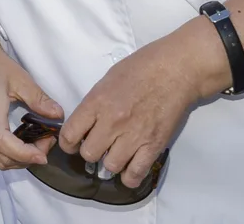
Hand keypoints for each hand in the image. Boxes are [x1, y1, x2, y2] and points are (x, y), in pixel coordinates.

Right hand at [0, 39, 62, 170]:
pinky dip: (8, 155)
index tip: (43, 155)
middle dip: (26, 159)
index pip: (2, 142)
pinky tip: (21, 143)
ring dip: (17, 160)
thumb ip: (38, 98)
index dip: (23, 154)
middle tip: (46, 144)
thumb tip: (58, 115)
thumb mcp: (19, 77)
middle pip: (0, 157)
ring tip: (36, 145)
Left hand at [57, 36, 201, 189]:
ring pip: (110, 167)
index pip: (70, 134)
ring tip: (117, 153)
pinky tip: (130, 167)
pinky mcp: (153, 145)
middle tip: (99, 146)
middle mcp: (113, 121)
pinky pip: (135, 174)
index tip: (74, 143)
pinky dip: (130, 176)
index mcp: (97, 102)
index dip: (68, 143)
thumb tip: (86, 124)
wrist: (175, 69)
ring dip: (111, 162)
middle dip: (91, 152)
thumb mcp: (107, 80)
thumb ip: (94, 104)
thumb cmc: (141, 68)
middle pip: (89, 154)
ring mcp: (134, 135)